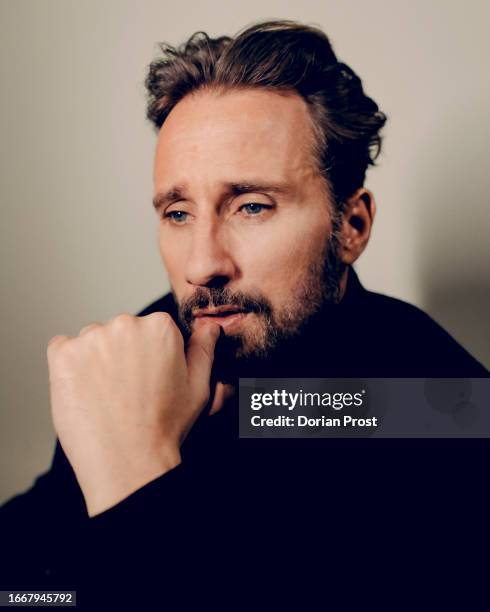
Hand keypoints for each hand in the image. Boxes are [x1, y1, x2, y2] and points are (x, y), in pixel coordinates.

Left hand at [47, 312, 219, 515]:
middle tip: (127, 390)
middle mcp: (126, 324)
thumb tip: (208, 328)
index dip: (149, 355)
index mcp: (160, 327)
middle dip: (122, 353)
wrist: (128, 461)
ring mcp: (91, 338)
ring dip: (95, 359)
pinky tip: (84, 391)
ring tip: (106, 395)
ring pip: (92, 341)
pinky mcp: (63, 354)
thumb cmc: (164, 427)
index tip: (147, 377)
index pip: (150, 328)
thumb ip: (203, 350)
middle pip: (120, 331)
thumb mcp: (197, 387)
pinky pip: (62, 349)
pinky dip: (69, 366)